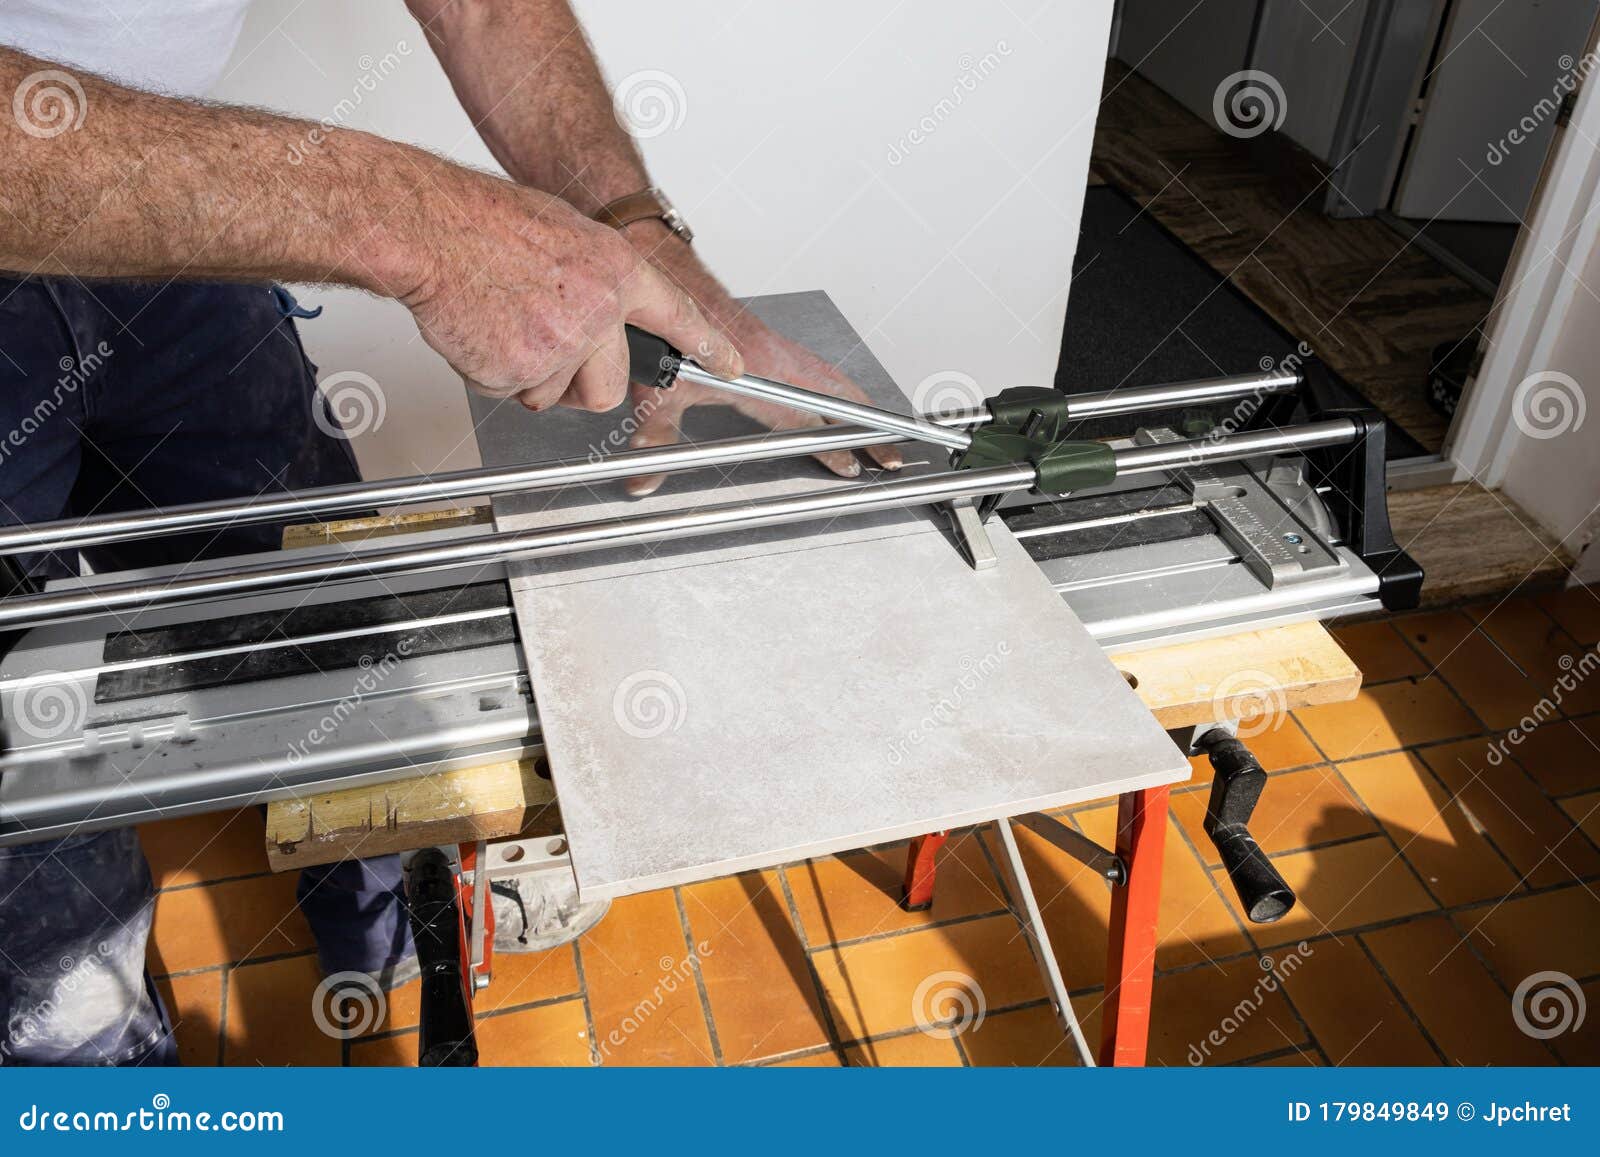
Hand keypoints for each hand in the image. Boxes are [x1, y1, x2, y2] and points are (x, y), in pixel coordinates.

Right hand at [398, 175, 741, 412]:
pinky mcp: (523, 369)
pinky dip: (489, 372)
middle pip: (608, 387)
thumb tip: (603, 319)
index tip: (732, 366)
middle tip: (541, 348)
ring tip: (501, 321)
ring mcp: (564, 343)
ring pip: (555, 395)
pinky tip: (480, 329)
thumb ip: (595, 282)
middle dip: (577, 384)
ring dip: (526, 375)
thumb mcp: (565, 235)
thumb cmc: (485, 225)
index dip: (707, 346)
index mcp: (616, 270)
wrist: (432, 230)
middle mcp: (600, 310)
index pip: (677, 315)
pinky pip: (512, 393)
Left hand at [616, 223, 904, 496]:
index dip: (830, 445)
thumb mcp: (660, 392)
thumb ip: (657, 439)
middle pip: (837, 399)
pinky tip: (848, 403)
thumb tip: (644, 481)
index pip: (805, 418)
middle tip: (888, 457)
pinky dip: (843, 390)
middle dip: (865, 430)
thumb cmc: (671, 333)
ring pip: (834, 383)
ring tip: (883, 436)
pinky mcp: (777, 348)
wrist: (669, 282)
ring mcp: (782, 352)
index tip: (849, 466)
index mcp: (760, 374)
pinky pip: (822, 371)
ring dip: (860, 409)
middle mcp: (779, 361)